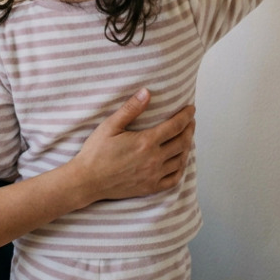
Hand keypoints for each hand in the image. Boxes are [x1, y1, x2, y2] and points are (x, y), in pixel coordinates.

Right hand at [70, 89, 195, 202]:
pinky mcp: (150, 187)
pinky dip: (180, 169)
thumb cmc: (96, 152)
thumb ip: (131, 109)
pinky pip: (173, 179)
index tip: (191, 109)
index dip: (186, 116)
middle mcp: (154, 159)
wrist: (88, 181)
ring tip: (186, 138)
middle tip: (191, 121)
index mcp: (146, 142)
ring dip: (186, 147)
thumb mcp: (110, 126)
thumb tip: (146, 92)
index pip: (175, 126)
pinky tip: (179, 162)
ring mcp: (153, 175)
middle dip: (189, 129)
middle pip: (182, 142)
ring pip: (180, 160)